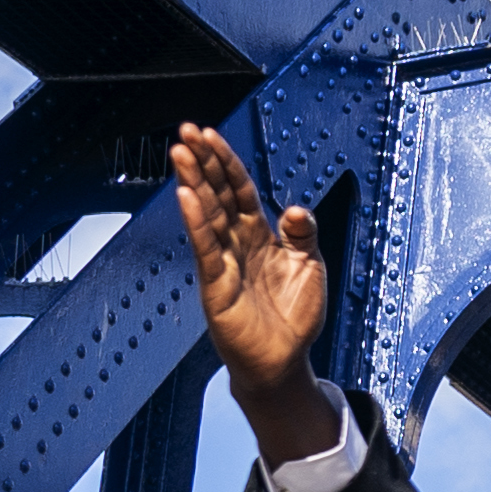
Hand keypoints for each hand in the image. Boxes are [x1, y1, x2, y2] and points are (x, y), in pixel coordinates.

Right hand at [167, 122, 337, 448]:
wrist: (284, 361)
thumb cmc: (294, 317)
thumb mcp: (309, 266)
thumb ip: (304, 233)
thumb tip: (297, 207)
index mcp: (260, 235)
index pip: (240, 189)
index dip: (227, 162)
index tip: (210, 135)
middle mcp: (237, 244)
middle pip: (218, 194)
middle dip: (203, 161)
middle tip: (186, 130)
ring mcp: (224, 262)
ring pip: (208, 214)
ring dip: (194, 182)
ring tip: (180, 152)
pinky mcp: (217, 285)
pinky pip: (206, 248)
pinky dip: (198, 222)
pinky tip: (188, 197)